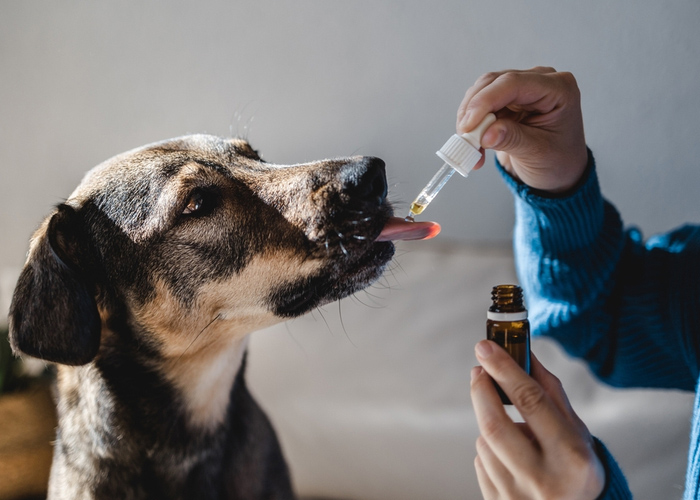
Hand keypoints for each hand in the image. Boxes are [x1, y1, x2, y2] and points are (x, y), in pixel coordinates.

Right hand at [457, 67, 587, 192]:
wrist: (558, 171)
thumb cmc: (558, 160)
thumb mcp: (538, 153)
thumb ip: (512, 139)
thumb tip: (485, 134)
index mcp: (558, 89)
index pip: (514, 83)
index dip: (486, 101)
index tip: (468, 126)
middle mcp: (539, 81)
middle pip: (493, 83)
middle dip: (473, 110)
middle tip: (465, 139)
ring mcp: (522, 88)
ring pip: (481, 91)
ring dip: (469, 119)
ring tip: (471, 148)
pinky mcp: (506, 98)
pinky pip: (479, 104)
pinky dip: (471, 125)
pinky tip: (475, 145)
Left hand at [470, 340, 604, 499]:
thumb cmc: (576, 467)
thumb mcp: (576, 432)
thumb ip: (550, 393)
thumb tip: (524, 353)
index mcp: (570, 457)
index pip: (531, 402)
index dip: (505, 369)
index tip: (485, 347)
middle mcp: (542, 479)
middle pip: (494, 424)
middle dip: (481, 390)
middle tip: (478, 370)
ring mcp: (517, 496)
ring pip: (485, 443)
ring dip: (491, 425)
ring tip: (513, 432)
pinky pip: (481, 462)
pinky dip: (490, 450)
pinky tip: (510, 457)